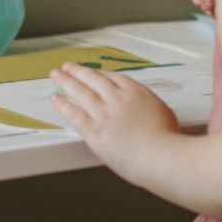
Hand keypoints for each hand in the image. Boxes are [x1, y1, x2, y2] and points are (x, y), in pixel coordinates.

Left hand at [48, 63, 179, 182]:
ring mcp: (104, 113)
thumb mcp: (164, 113)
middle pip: (94, 80)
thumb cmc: (166, 140)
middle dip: (79, 72)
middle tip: (68, 67)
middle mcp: (118, 99)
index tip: (92, 72)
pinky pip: (74, 114)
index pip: (113, 78)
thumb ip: (149, 107)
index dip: (99, 74)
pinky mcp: (94, 130)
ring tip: (56, 75)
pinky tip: (55, 99)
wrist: (158, 155)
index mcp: (136, 93)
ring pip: (81, 92)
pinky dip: (63, 105)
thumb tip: (146, 111)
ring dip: (66, 81)